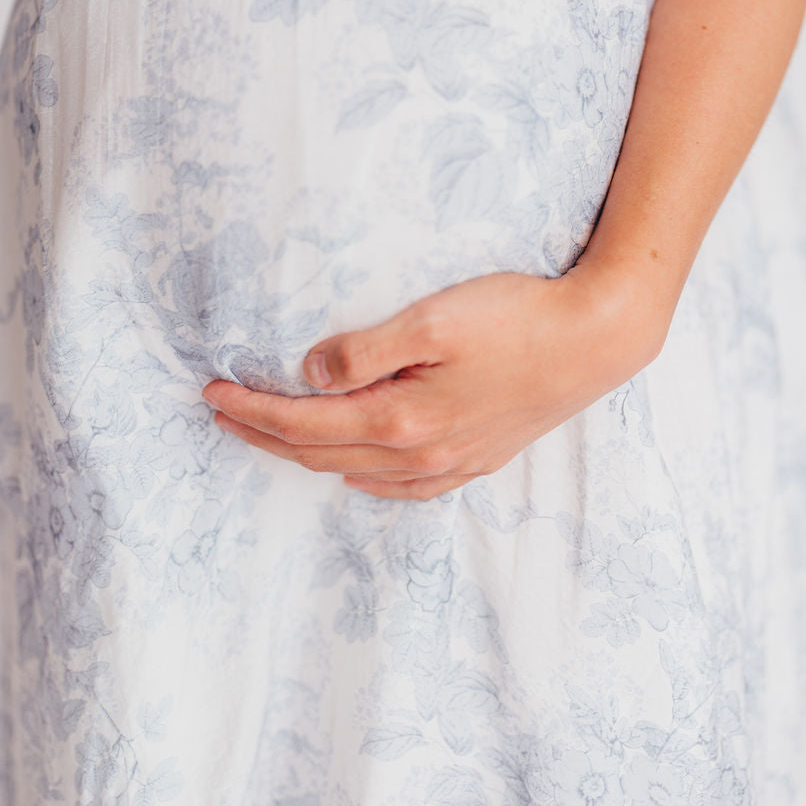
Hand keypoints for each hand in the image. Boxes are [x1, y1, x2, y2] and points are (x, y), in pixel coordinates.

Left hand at [201, 259, 667, 500]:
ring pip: (356, 471)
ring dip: (305, 455)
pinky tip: (355, 472)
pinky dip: (364, 480)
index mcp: (401, 419)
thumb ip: (365, 349)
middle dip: (264, 434)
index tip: (210, 391)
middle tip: (220, 411)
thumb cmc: (516, 317)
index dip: (251, 410)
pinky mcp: (477, 457)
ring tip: (269, 434)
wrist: (596, 339)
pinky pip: (402, 488)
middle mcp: (419, 455)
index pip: (303, 424)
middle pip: (320, 453)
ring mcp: (450, 463)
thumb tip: (309, 374)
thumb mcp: (432, 319)